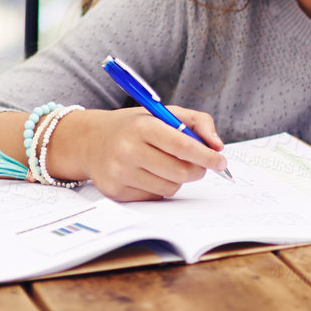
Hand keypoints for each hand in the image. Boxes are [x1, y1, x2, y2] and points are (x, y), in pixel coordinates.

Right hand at [47, 106, 225, 200]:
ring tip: (168, 165)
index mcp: (142, 127)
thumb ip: (197, 122)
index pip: (182, 145)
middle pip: (180, 172)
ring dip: (178, 180)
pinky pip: (154, 197)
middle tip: (199, 165)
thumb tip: (217, 146)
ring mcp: (120, 173)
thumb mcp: (162, 113)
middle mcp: (128, 150)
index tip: (220, 161)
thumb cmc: (134, 126)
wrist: (90, 141)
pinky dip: (160, 187)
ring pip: (170, 188)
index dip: (206, 156)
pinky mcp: (116, 192)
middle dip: (198, 170)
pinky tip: (150, 174)